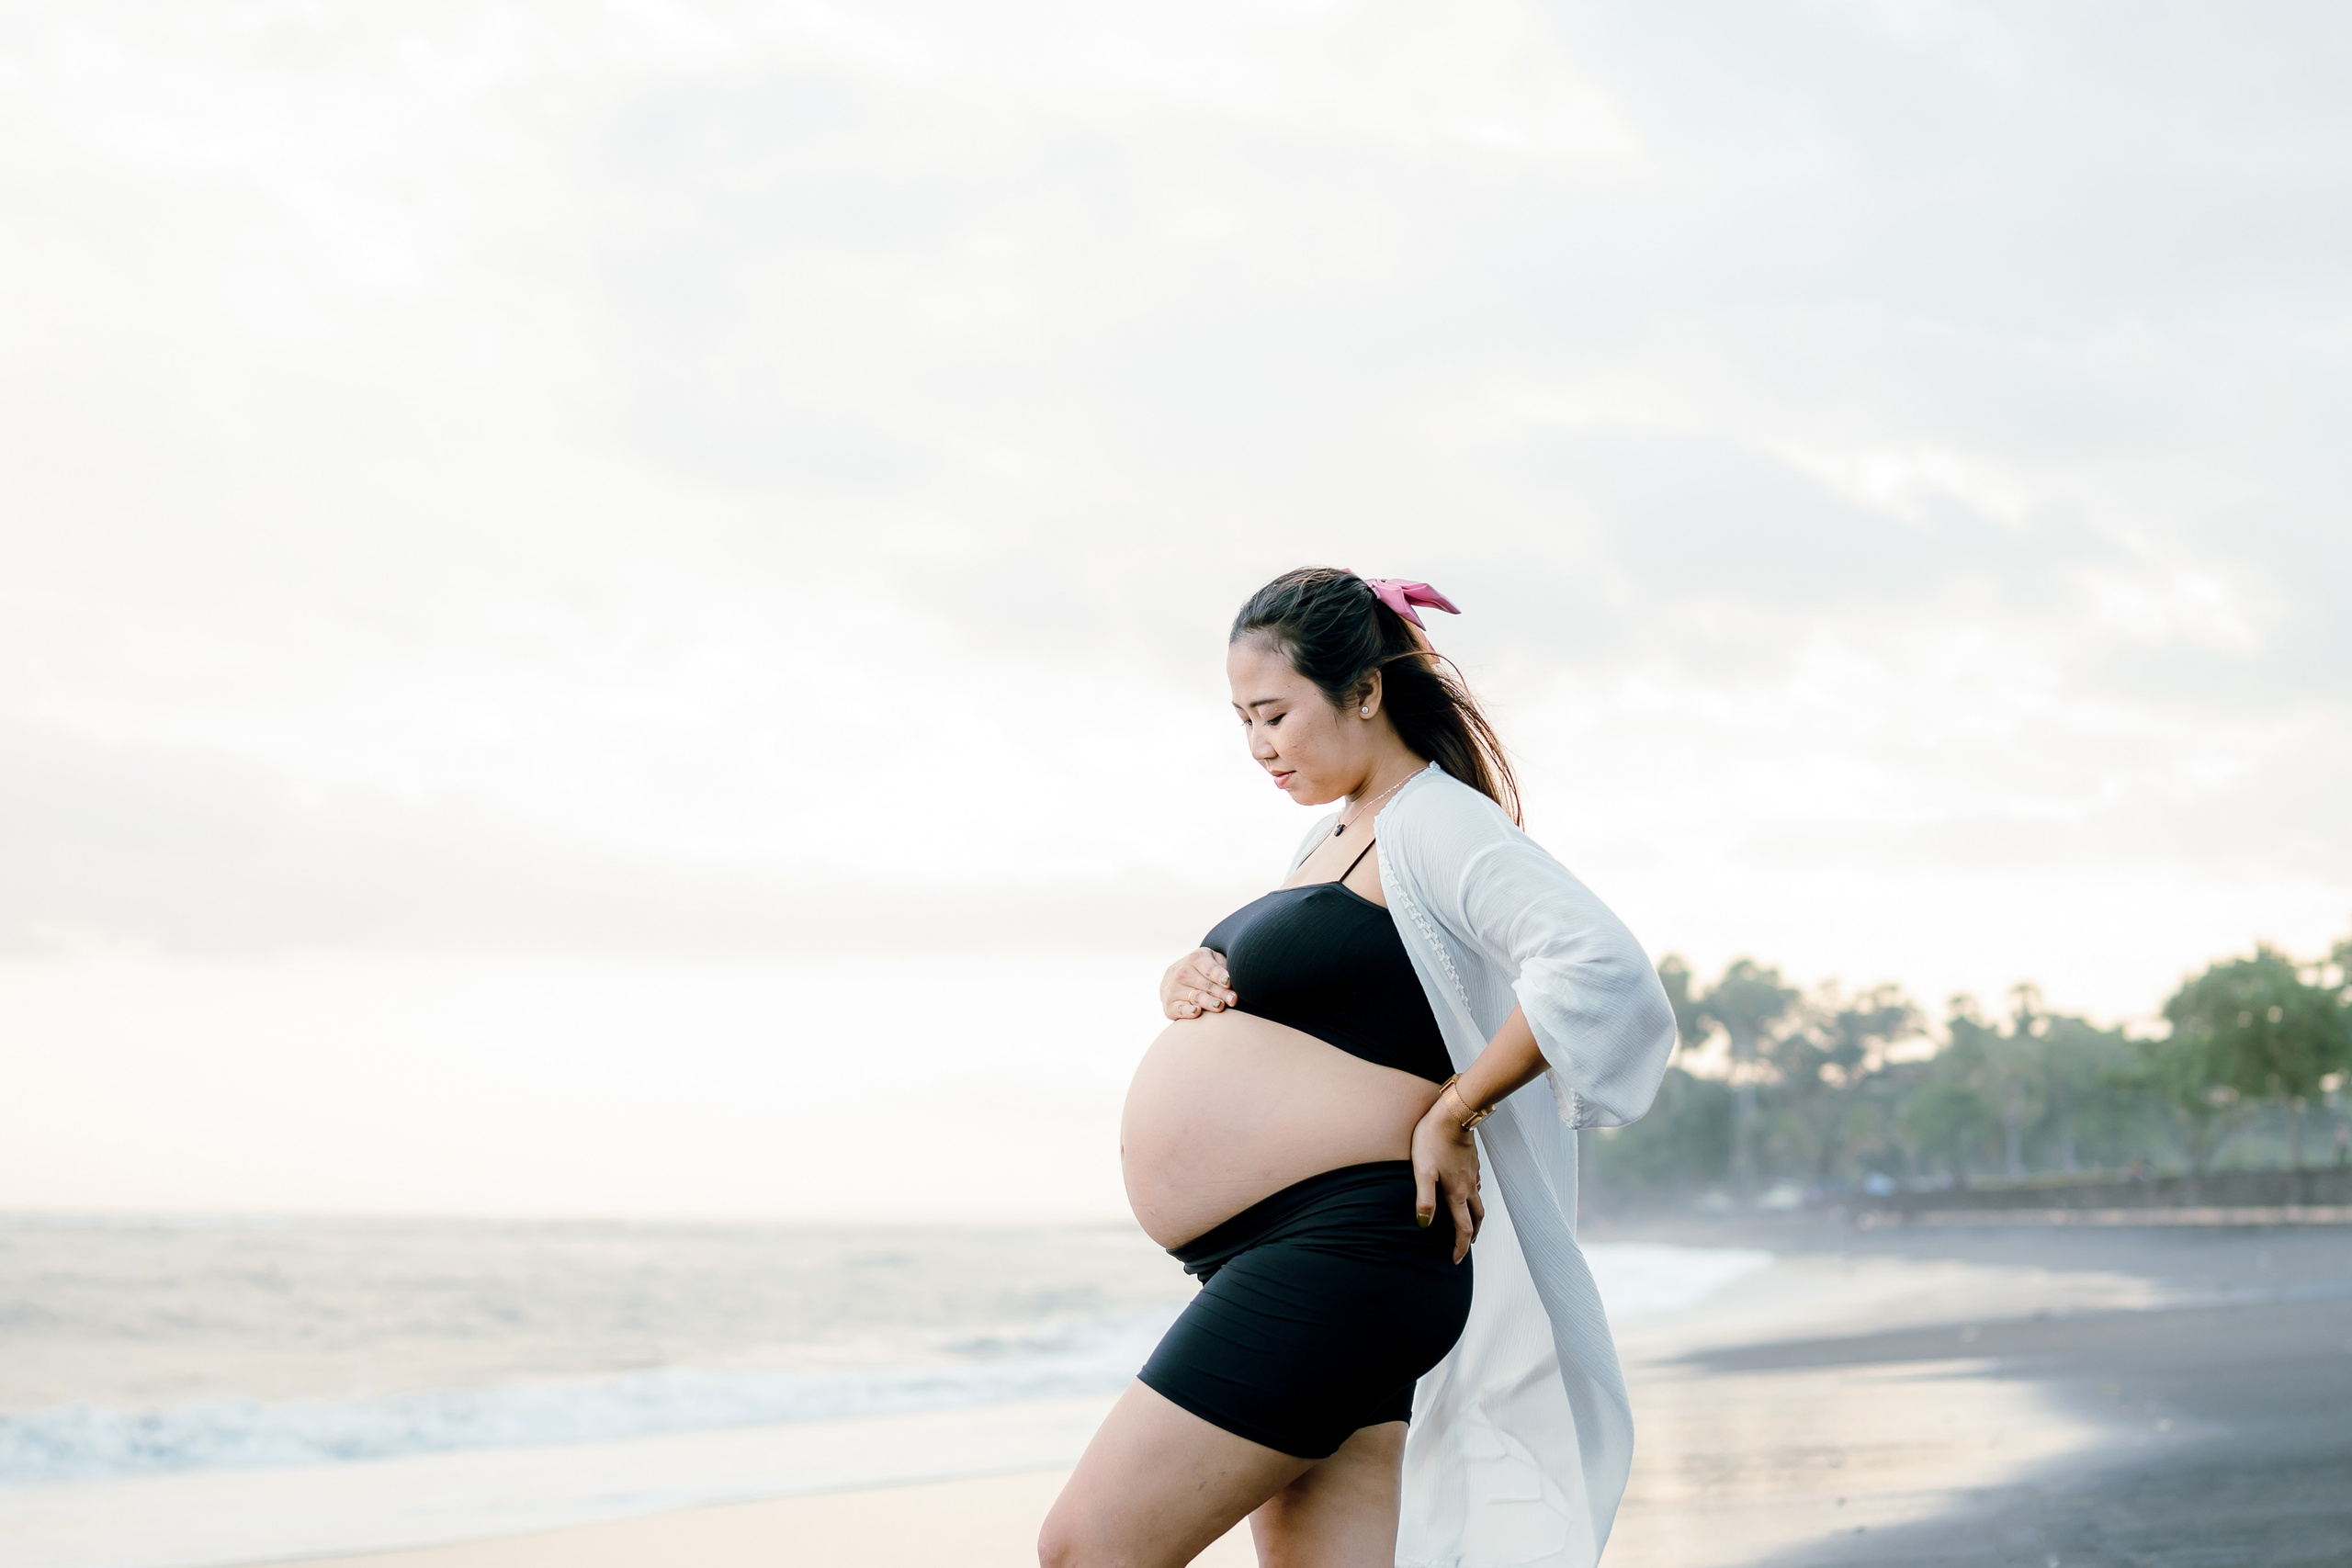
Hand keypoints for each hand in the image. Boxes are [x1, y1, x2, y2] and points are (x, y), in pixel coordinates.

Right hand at [1160, 948, 1236, 1020]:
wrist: (1175, 976)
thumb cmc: (1203, 969)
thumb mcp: (1213, 960)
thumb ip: (1223, 966)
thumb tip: (1236, 978)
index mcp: (1195, 958)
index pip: (1210, 969)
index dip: (1220, 976)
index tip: (1229, 983)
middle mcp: (1182, 971)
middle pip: (1206, 985)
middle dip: (1221, 993)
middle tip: (1233, 1000)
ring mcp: (1174, 988)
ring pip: (1195, 997)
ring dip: (1208, 1002)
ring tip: (1220, 1006)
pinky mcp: (1169, 1004)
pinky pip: (1179, 1009)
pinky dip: (1187, 1011)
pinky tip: (1197, 1012)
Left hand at [1411, 1099, 1483, 1263]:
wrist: (1454, 1113)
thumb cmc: (1433, 1140)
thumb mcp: (1423, 1171)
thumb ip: (1425, 1199)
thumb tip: (1425, 1224)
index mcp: (1457, 1193)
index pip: (1463, 1228)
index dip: (1459, 1247)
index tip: (1455, 1260)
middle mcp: (1469, 1187)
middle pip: (1476, 1218)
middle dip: (1471, 1235)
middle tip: (1464, 1246)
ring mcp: (1473, 1174)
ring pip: (1479, 1202)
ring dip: (1475, 1217)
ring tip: (1467, 1223)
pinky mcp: (1472, 1162)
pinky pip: (1476, 1185)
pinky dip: (1473, 1197)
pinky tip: (1466, 1191)